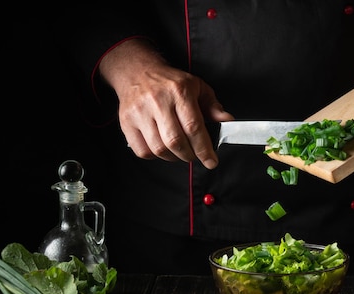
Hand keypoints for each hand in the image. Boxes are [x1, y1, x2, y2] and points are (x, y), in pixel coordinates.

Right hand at [99, 39, 233, 168]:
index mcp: (179, 91)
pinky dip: (156, 156)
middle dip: (190, 155)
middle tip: (195, 154)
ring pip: (159, 149)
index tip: (211, 161)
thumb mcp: (197, 87)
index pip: (193, 127)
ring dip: (174, 157)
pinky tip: (163, 148)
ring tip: (180, 151)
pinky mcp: (126, 122)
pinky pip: (143, 151)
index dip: (204, 149)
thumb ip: (213, 106)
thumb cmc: (170, 82)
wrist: (137, 71)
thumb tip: (227, 121)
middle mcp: (158, 101)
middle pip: (175, 141)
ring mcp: (139, 112)